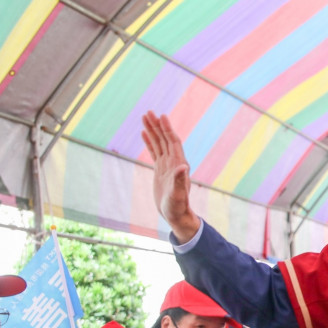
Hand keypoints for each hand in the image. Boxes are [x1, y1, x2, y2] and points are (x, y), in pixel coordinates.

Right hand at [140, 111, 200, 242]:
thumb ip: (179, 180)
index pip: (173, 142)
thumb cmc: (178, 206)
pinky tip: (144, 134)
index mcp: (179, 164)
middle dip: (157, 126)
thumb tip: (183, 166)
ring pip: (159, 143)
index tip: (161, 116)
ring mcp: (166, 165)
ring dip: (152, 131)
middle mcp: (174, 162)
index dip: (167, 129)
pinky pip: (154, 152)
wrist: (176, 215)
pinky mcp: (160, 170)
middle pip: (165, 139)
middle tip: (148, 112)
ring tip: (144, 117)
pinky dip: (150, 142)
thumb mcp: (178, 194)